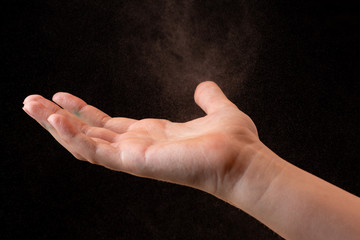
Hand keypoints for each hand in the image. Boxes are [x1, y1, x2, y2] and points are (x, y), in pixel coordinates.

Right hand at [23, 81, 258, 195]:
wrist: (244, 159)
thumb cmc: (233, 141)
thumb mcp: (217, 110)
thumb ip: (208, 98)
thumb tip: (203, 86)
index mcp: (152, 134)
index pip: (108, 124)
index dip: (84, 111)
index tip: (62, 96)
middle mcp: (138, 146)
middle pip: (90, 132)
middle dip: (59, 118)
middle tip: (31, 101)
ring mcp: (134, 156)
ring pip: (85, 143)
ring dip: (57, 126)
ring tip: (31, 106)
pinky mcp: (135, 162)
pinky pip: (96, 151)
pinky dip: (73, 137)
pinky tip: (54, 120)